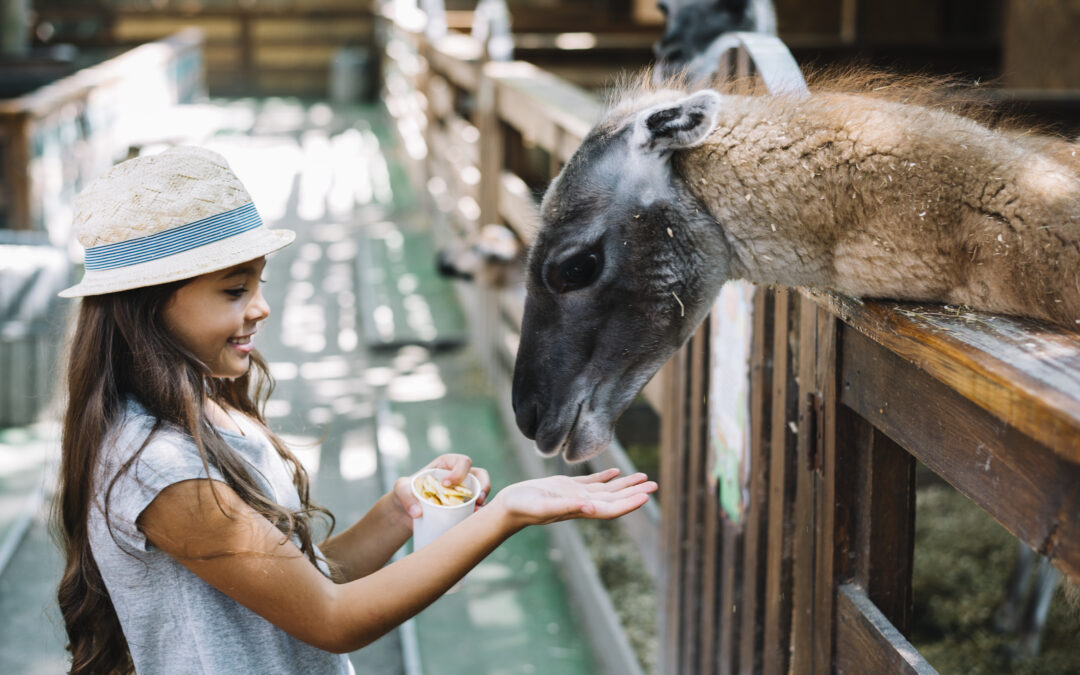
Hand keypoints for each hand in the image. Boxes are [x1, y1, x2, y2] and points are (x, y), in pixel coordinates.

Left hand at [391, 454, 491, 525]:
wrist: (406, 511)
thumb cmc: (405, 493)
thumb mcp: (400, 490)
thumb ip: (406, 496)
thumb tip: (418, 512)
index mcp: (447, 464)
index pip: (462, 462)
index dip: (459, 471)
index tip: (446, 484)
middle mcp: (460, 476)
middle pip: (480, 475)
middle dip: (483, 486)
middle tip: (476, 500)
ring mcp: (465, 492)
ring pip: (483, 493)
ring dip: (484, 502)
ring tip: (476, 512)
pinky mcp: (465, 507)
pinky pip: (477, 508)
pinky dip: (478, 514)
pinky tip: (472, 521)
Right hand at [491, 468, 656, 528]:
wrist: (509, 506)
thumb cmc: (523, 508)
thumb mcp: (544, 506)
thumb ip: (567, 507)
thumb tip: (590, 508)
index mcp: (580, 510)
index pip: (611, 509)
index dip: (629, 503)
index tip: (646, 497)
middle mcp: (582, 503)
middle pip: (615, 499)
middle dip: (635, 492)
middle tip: (655, 484)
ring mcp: (576, 495)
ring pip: (607, 490)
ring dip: (626, 484)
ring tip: (644, 477)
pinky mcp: (567, 487)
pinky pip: (593, 482)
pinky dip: (607, 477)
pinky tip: (617, 472)